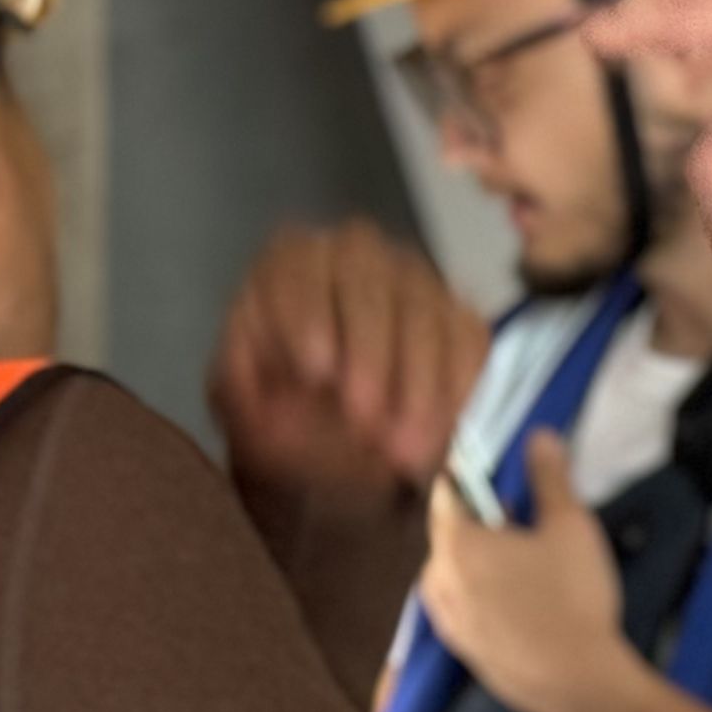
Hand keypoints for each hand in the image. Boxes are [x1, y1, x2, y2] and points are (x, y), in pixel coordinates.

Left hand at [210, 220, 487, 497]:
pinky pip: (469, 345)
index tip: (315, 373)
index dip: (308, 314)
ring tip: (403, 455)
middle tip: (363, 420)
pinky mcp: (459, 317)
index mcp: (291, 262)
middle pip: (369, 284)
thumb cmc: (276, 411)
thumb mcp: (242, 409)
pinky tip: (434, 442)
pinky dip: (455, 396)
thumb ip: (246, 399)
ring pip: (428, 315)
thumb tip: (274, 406)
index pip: (297, 268)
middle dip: (370, 354)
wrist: (327, 445)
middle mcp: (356, 256)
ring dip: (419, 389)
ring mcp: (416, 282)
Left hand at [419, 431, 650, 711]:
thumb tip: (539, 435)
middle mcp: (439, 581)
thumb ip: (550, 478)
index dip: (468, 477)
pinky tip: (519, 603)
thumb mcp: (570, 526)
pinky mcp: (463, 651)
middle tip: (517, 519)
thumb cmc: (572, 596)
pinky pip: (463, 609)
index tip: (494, 474)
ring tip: (520, 564)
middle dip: (477, 523)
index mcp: (457, 544)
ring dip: (476, 563)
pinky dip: (481, 597)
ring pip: (453, 576)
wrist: (577, 682)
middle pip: (448, 537)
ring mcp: (448, 621)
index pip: (447, 494)